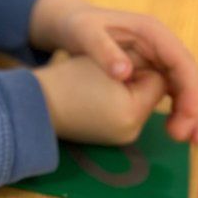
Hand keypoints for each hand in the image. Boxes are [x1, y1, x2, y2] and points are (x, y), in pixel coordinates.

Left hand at [29, 0, 197, 143]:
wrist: (70, 22)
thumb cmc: (77, 25)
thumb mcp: (84, 33)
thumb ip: (102, 51)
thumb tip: (124, 72)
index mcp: (152, 32)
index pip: (181, 62)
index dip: (190, 90)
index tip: (189, 116)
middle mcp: (161, 43)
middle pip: (188, 76)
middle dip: (195, 107)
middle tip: (194, 138)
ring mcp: (158, 55)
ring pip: (183, 86)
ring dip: (188, 112)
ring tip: (186, 139)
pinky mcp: (152, 67)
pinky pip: (170, 90)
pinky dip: (176, 109)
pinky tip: (173, 128)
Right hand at [34, 55, 168, 147]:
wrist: (37, 107)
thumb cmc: (69, 81)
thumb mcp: (106, 63)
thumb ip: (138, 63)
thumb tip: (157, 69)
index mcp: (133, 113)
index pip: (160, 80)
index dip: (141, 64)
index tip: (118, 59)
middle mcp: (133, 131)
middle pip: (151, 92)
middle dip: (137, 78)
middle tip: (107, 71)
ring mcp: (123, 138)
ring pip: (139, 100)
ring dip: (128, 87)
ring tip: (99, 82)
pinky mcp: (113, 137)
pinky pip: (127, 111)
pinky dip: (118, 99)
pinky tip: (97, 94)